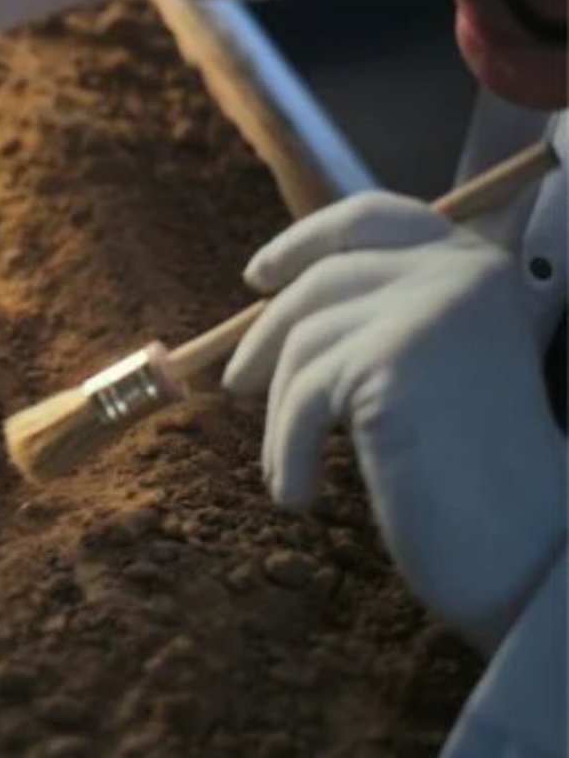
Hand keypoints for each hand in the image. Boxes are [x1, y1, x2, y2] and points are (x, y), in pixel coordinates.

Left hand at [224, 191, 565, 649]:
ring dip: (281, 414)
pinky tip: (295, 494)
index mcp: (474, 261)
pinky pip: (304, 396)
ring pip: (303, 343)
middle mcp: (458, 269)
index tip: (259, 278)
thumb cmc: (473, 468)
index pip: (369, 217)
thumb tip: (270, 297)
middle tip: (238, 385)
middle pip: (320, 282)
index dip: (303, 241)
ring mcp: (428, 308)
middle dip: (267, 338)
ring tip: (286, 468)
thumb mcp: (433, 362)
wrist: (525, 545)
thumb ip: (378, 313)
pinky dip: (288, 450)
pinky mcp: (393, 359)